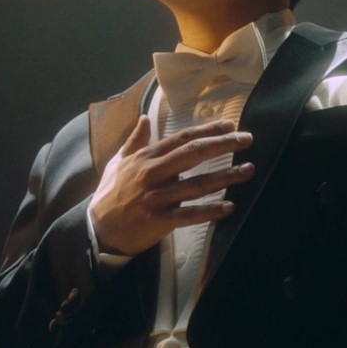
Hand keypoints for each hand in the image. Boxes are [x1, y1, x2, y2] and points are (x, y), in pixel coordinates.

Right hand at [90, 116, 254, 257]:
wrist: (97, 229)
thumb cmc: (110, 193)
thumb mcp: (118, 162)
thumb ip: (135, 140)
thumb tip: (144, 118)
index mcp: (146, 158)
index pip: (182, 138)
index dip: (207, 130)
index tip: (229, 125)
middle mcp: (152, 174)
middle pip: (193, 154)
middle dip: (223, 145)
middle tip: (247, 139)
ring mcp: (156, 197)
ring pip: (196, 185)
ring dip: (226, 177)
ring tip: (248, 170)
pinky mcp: (159, 220)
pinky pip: (189, 215)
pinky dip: (210, 211)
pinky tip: (229, 206)